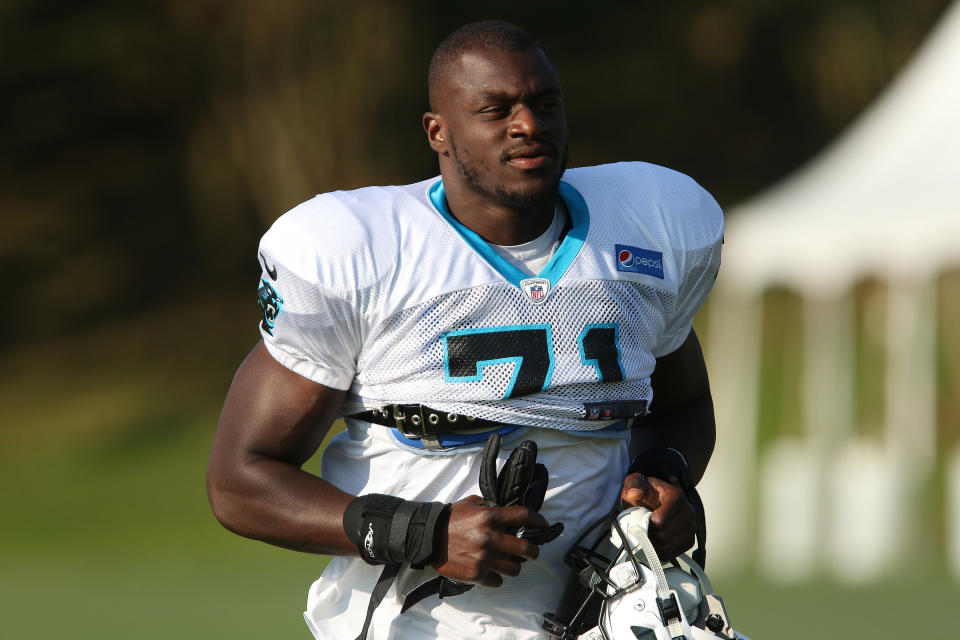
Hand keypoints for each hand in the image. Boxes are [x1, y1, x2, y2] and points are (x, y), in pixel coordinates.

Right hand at [430, 495, 547, 586]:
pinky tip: (491, 571)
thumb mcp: (470, 503)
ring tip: (508, 564)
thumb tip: (505, 511)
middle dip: (533, 551)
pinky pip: (497, 581)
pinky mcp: (476, 574)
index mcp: (489, 516)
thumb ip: (489, 506)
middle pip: (526, 548)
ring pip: (514, 569)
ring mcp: (483, 558)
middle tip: (532, 552)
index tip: (543, 524)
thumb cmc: (450, 519)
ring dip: (514, 566)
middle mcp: (490, 537)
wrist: (427, 537)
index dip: (538, 520)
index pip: (523, 515)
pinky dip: (496, 578)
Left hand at [620, 473, 694, 560]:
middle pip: (664, 537)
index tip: (640, 519)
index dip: (645, 524)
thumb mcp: (635, 483)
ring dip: (652, 545)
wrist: (655, 500)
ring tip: (646, 535)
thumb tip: (635, 492)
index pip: (659, 521)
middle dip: (648, 536)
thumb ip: (633, 484)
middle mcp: (689, 512)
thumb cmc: (644, 493)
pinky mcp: (689, 541)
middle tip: (641, 530)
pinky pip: (671, 554)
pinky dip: (658, 552)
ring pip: (667, 548)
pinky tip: (653, 542)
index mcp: (677, 497)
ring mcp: (691, 527)